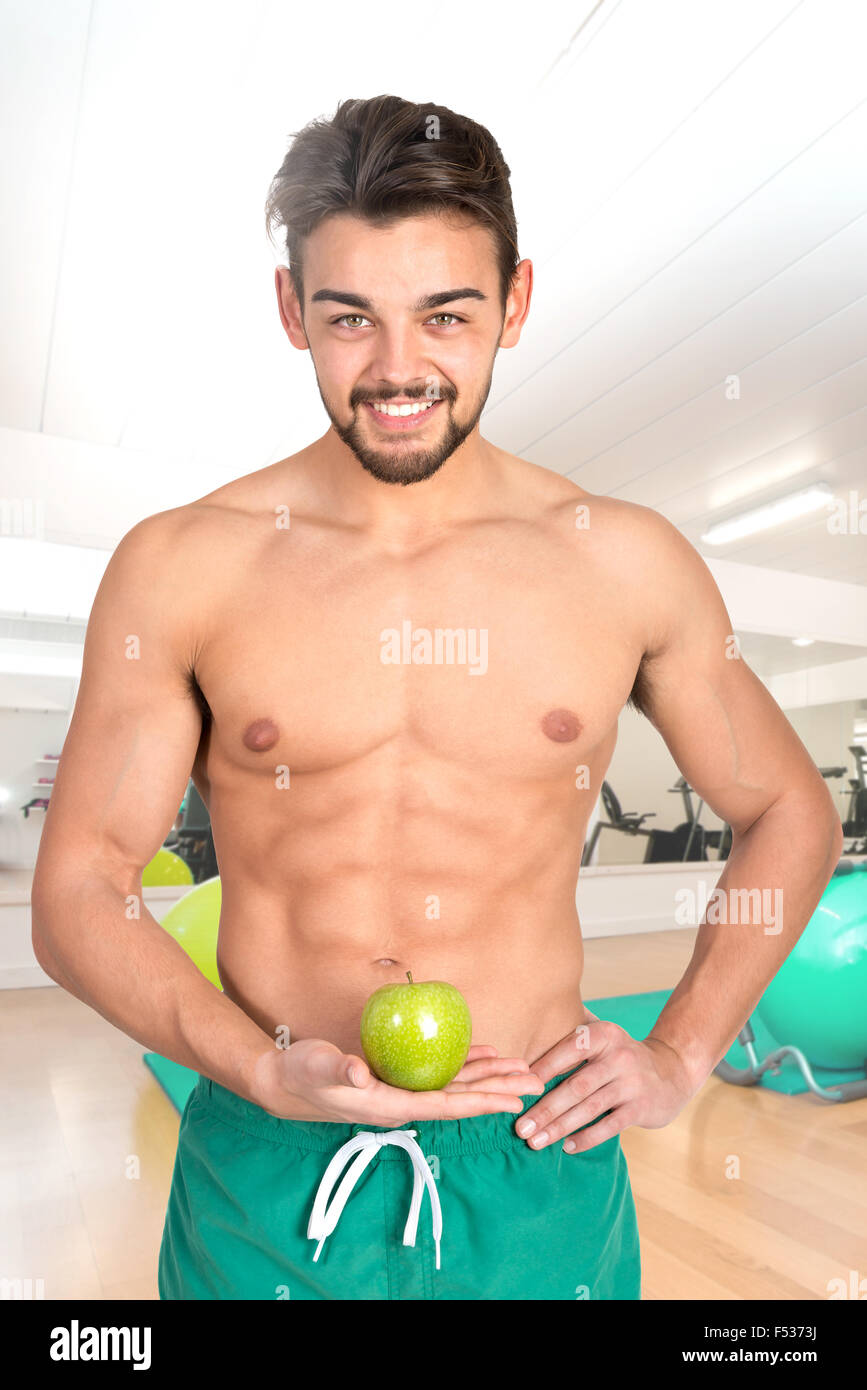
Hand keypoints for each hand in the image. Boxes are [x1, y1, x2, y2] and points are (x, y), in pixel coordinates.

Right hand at [253, 1038, 543, 1125]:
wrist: (286, 1081)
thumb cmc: (303, 1074)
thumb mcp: (318, 1067)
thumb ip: (340, 1069)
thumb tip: (360, 1071)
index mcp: (391, 1106)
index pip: (447, 1107)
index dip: (482, 1103)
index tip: (513, 1100)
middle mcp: (403, 1101)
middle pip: (461, 1098)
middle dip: (498, 1089)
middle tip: (535, 1080)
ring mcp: (402, 1090)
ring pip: (455, 1085)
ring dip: (488, 1076)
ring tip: (521, 1068)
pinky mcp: (396, 1077)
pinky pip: (439, 1071)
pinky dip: (464, 1062)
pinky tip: (484, 1053)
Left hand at [515, 1015, 699, 1153]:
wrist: (671, 1071)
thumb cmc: (620, 1056)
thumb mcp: (602, 1037)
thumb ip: (571, 1036)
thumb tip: (523, 1042)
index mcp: (604, 1034)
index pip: (567, 1051)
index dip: (541, 1070)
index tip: (516, 1088)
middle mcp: (619, 1056)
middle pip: (575, 1085)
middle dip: (544, 1109)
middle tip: (520, 1127)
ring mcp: (632, 1083)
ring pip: (588, 1108)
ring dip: (559, 1127)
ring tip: (535, 1141)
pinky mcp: (642, 1108)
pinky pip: (609, 1126)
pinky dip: (586, 1138)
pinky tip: (566, 1147)